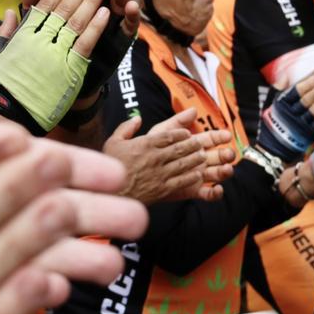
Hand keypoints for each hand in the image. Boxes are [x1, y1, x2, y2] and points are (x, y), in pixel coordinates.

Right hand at [0, 0, 113, 132]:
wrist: (9, 114)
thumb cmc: (2, 85)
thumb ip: (8, 31)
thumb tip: (11, 12)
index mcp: (24, 34)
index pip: (46, 4)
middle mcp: (39, 40)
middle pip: (64, 7)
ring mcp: (54, 54)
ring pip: (76, 21)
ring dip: (92, 0)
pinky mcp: (68, 71)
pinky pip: (85, 45)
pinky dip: (95, 28)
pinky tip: (105, 13)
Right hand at [103, 109, 232, 202]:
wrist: (111, 194)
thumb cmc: (112, 167)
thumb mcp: (113, 142)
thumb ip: (126, 128)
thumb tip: (137, 118)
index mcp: (145, 144)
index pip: (169, 135)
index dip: (181, 133)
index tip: (187, 133)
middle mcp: (155, 157)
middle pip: (180, 148)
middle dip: (193, 144)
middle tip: (201, 142)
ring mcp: (161, 174)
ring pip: (184, 163)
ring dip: (195, 159)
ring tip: (202, 156)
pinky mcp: (163, 189)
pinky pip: (182, 181)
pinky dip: (191, 177)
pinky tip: (198, 174)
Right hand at [255, 70, 313, 162]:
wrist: (273, 147)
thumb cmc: (274, 121)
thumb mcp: (270, 104)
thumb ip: (278, 90)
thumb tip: (286, 76)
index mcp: (282, 105)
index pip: (296, 92)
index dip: (309, 84)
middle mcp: (291, 115)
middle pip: (307, 100)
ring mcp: (300, 126)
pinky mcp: (308, 135)